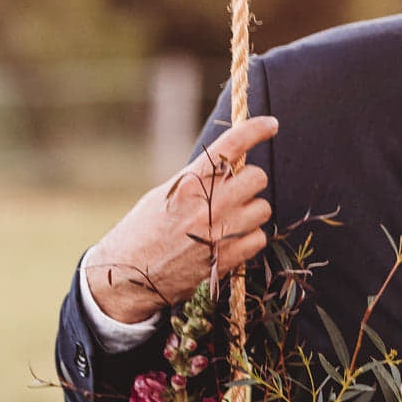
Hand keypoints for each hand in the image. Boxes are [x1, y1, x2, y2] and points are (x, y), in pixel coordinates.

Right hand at [81, 114, 278, 322]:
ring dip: (251, 211)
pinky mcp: (227, 259)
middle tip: (234, 191)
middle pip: (257, 177)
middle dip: (249, 181)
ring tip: (228, 220)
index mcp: (189, 182)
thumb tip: (227, 167)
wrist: (129, 277)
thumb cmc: (142, 231)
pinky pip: (259, 238)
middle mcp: (209, 204)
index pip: (231, 146)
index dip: (256, 130)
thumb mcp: (163, 194)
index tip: (272, 124)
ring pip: (262, 208)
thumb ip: (196, 180)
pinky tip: (230, 241)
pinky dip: (250, 238)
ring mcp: (220, 233)